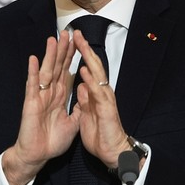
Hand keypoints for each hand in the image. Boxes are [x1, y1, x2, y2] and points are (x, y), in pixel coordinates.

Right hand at [3, 30, 78, 184]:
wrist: (38, 156)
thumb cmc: (52, 142)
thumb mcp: (73, 124)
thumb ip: (78, 109)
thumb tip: (86, 97)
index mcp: (60, 97)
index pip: (67, 72)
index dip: (73, 58)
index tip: (78, 43)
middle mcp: (50, 93)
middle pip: (58, 67)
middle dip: (63, 50)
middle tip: (68, 32)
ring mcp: (40, 96)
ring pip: (46, 71)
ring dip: (50, 55)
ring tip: (53, 39)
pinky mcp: (31, 103)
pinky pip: (32, 86)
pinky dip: (33, 72)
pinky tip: (33, 59)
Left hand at [72, 30, 127, 169]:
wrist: (112, 152)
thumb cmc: (101, 135)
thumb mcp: (87, 115)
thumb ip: (85, 100)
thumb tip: (81, 87)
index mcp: (95, 94)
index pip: (88, 69)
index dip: (80, 55)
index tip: (72, 41)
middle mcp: (101, 92)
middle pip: (93, 65)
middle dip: (84, 49)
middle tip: (75, 32)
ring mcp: (105, 99)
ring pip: (97, 73)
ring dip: (88, 57)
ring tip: (79, 42)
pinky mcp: (106, 109)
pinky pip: (96, 92)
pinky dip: (90, 80)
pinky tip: (84, 69)